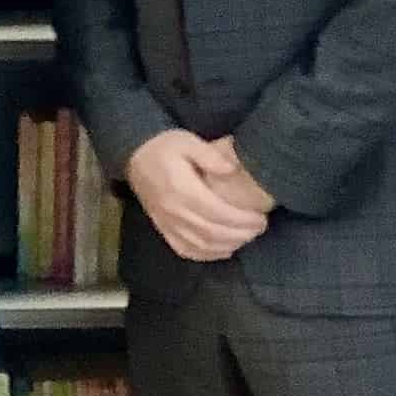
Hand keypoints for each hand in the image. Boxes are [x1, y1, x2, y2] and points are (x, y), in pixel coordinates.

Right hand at [124, 131, 270, 263]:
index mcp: (182, 190)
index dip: (242, 220)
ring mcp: (167, 223)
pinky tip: (224, 250)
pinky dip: (207, 255)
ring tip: (246, 237)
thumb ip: (210, 155)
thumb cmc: (164, 147)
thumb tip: (231, 170)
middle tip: (260, 228)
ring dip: (227, 245)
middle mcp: (174, 211)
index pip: (217, 213)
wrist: (135, 157)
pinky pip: (185, 250)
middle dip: (240, 234)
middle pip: (212, 232)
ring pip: (201, 245)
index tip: (261, 218)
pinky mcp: (163, 228)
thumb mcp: (187, 141)